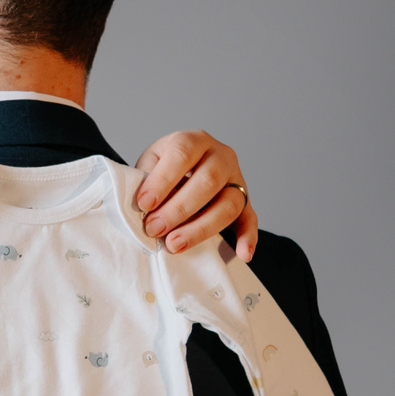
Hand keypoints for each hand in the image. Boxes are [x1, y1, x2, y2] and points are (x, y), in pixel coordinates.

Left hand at [134, 132, 257, 261]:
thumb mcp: (148, 166)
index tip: (143, 204)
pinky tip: (242, 254)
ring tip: (174, 245)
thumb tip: (144, 208)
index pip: (183, 153)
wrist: (180, 174)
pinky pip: (250, 220)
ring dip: (201, 228)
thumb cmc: (162, 171)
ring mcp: (236, 179)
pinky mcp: (244, 203)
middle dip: (178, 209)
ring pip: (229, 204)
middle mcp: (221, 156)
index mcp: (194, 141)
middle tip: (154, 229)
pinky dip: (248, 238)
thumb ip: (145, 181)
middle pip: (208, 181)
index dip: (162, 180)